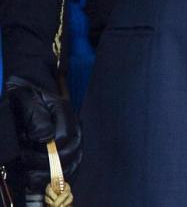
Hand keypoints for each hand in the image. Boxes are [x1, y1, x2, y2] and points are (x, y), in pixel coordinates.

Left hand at [5, 76, 80, 193]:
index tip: (25, 147)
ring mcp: (73, 140)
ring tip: (29, 173)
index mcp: (66, 112)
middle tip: (24, 160)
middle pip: (68, 155)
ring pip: (71, 165)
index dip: (44, 149)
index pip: (62, 139)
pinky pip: (70, 170)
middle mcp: (74, 127)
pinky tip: (40, 179)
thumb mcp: (25, 100)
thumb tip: (45, 138)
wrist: (25, 96)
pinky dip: (56, 178)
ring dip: (49, 174)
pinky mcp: (68, 152)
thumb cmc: (24, 97)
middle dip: (44, 162)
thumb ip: (36, 117)